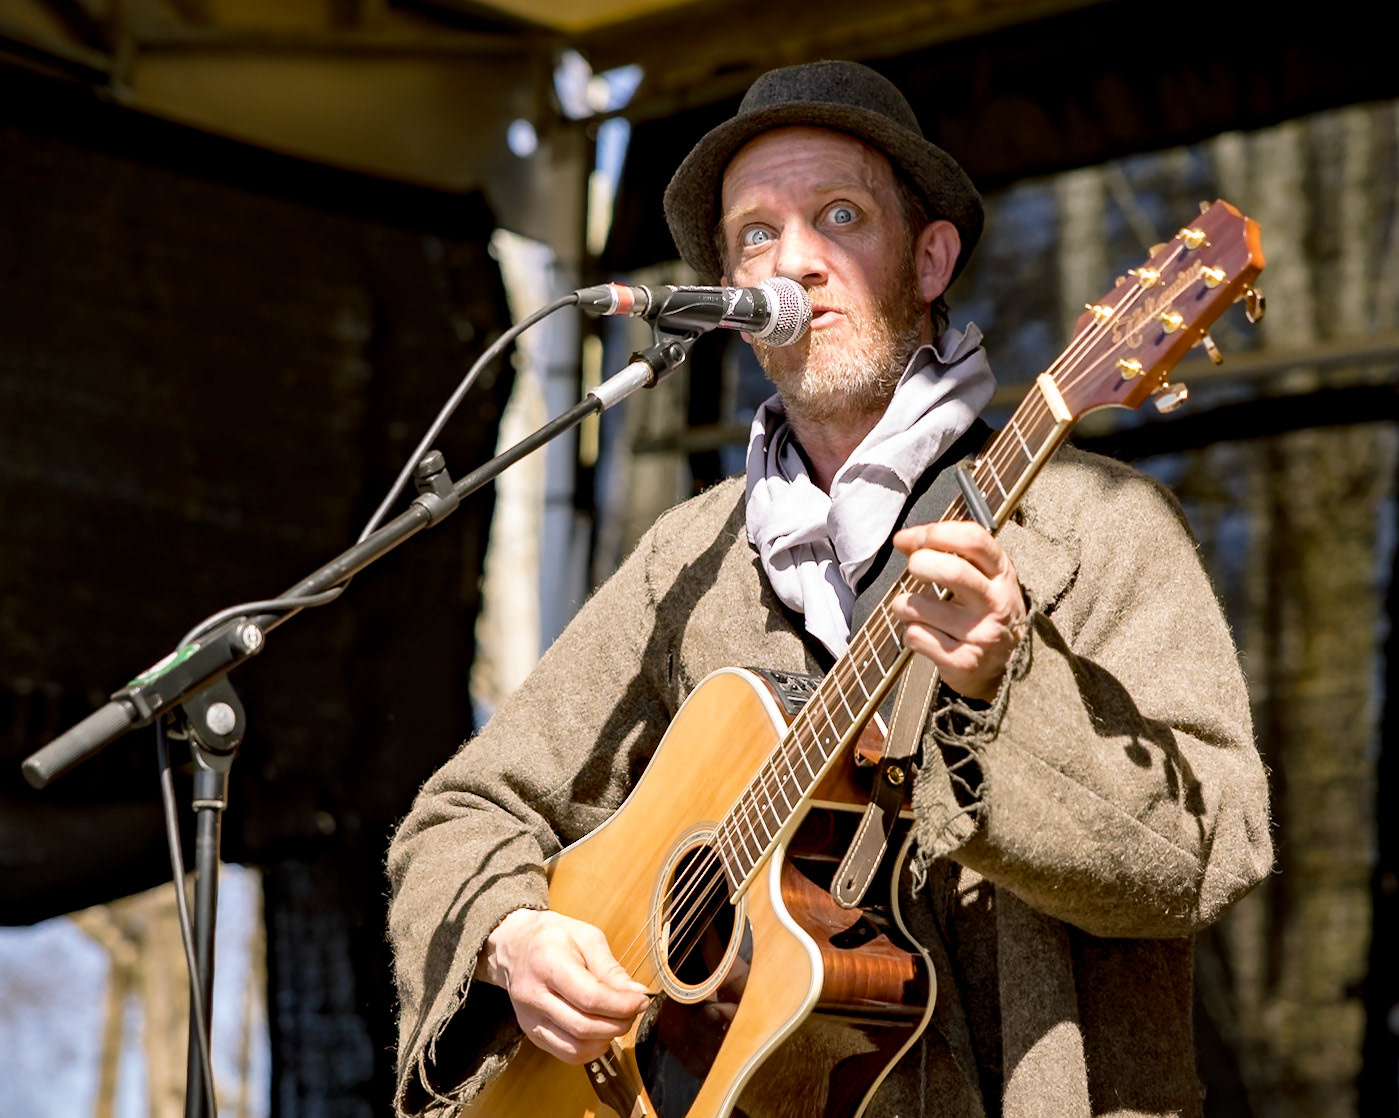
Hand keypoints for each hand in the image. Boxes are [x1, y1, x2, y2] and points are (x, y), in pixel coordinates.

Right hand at [477, 908, 651, 1064]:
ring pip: (575, 1048)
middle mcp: (532, 994)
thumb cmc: (553, 937)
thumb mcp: (587, 938)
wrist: (515, 945)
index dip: (622, 1005)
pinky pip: (566, 1054)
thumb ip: (610, 969)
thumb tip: (637, 994)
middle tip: (634, 1011)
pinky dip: (590, 1049)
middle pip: (583, 1027)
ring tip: (617, 1020)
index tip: (642, 1001)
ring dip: (606, 1040)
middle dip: (618, 1024)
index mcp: (547, 962)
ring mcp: (529, 1018)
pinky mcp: (531, 1033)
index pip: (589, 997)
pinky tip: (600, 1031)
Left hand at [891, 520, 1026, 700]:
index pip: (974, 540)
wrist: (1005, 667)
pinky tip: (924, 634)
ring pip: (920, 607)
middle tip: (913, 567)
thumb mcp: (981, 578)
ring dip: (903, 604)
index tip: (913, 538)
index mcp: (1002, 574)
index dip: (937, 532)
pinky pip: (917, 636)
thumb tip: (903, 540)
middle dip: (919, 563)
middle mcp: (996, 602)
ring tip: (911, 608)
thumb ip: (948, 554)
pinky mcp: (963, 661)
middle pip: (952, 571)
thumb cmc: (984, 611)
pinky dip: (910, 633)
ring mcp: (981, 634)